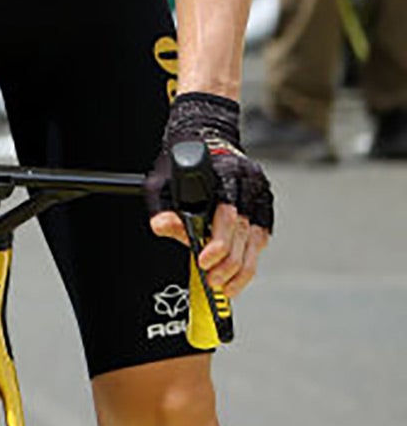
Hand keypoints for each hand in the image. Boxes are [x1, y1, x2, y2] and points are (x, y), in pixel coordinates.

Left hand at [144, 92, 272, 294]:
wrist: (205, 138)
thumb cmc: (180, 163)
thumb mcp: (163, 181)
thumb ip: (164, 206)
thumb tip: (161, 227)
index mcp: (226, 174)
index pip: (227, 214)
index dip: (217, 242)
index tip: (202, 260)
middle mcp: (248, 183)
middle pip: (244, 232)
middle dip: (227, 262)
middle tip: (210, 280)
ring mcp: (260, 194)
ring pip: (257, 240)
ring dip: (241, 268)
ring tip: (223, 286)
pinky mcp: (265, 206)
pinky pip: (261, 238)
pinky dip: (249, 259)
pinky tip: (237, 274)